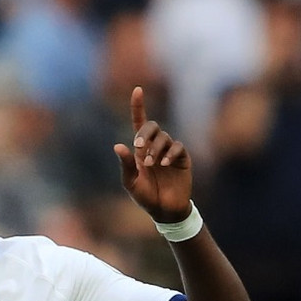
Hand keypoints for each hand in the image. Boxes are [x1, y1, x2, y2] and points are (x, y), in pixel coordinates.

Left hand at [114, 86, 192, 222]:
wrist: (164, 210)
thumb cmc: (145, 197)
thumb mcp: (131, 182)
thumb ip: (125, 165)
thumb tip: (118, 145)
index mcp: (141, 149)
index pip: (140, 123)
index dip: (138, 106)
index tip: (138, 89)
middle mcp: (155, 146)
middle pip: (152, 126)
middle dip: (145, 134)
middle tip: (139, 149)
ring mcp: (170, 151)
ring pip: (164, 137)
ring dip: (155, 149)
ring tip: (151, 165)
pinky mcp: (182, 158)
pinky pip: (178, 147)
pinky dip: (170, 153)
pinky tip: (164, 164)